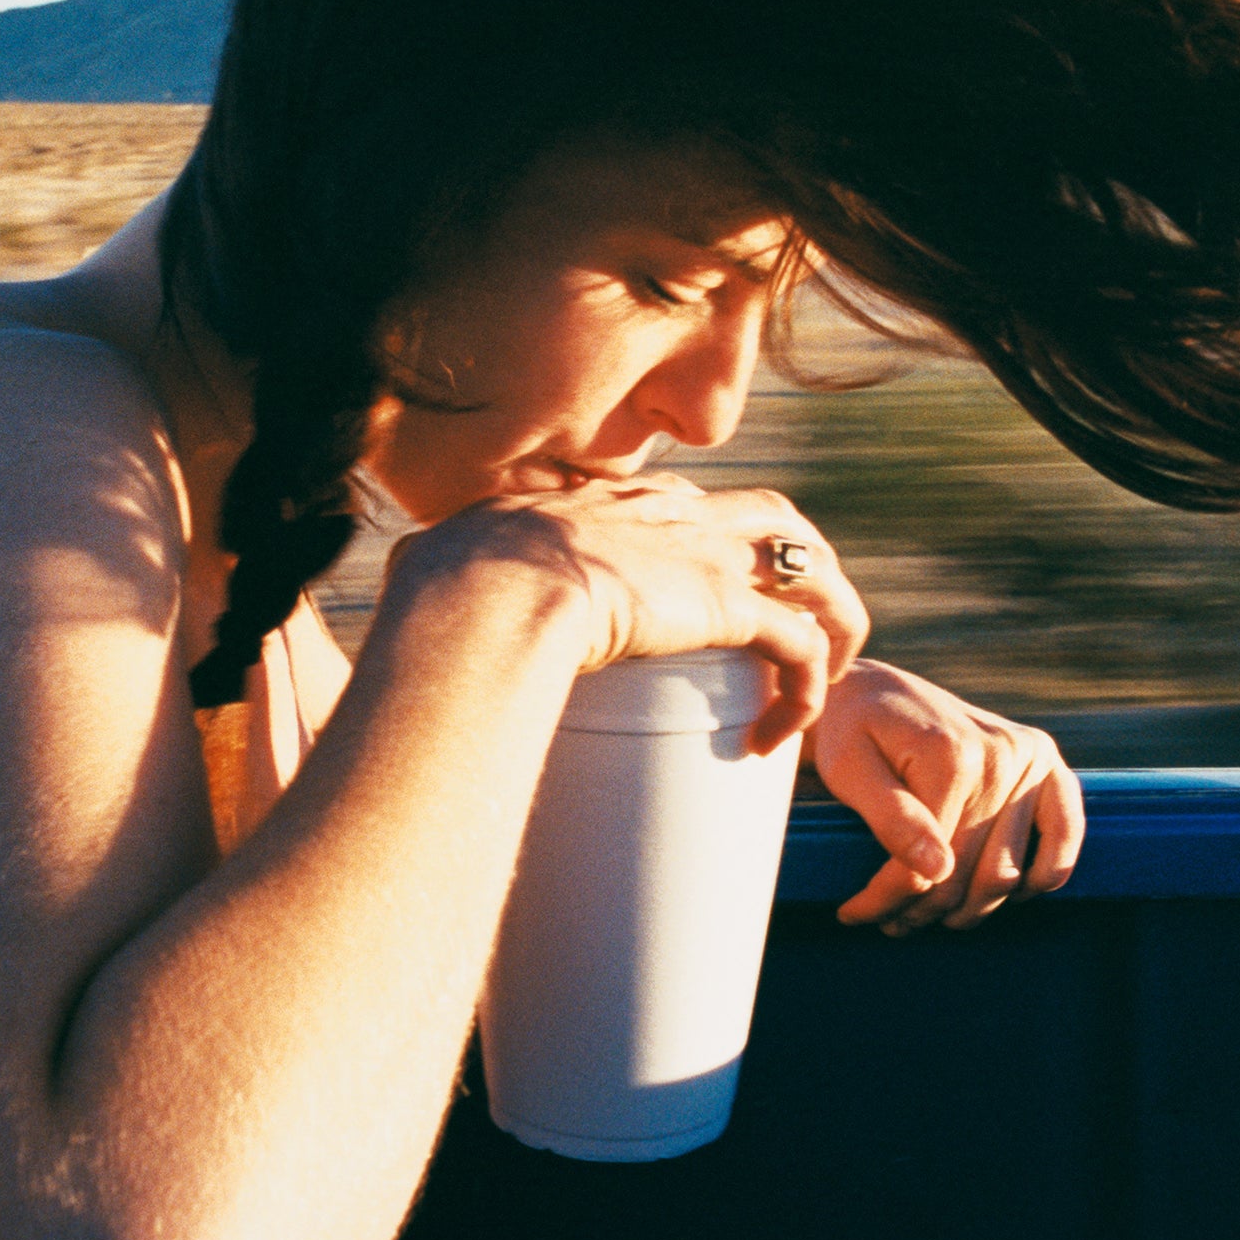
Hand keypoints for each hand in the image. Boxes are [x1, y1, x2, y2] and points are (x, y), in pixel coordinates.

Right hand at [403, 475, 868, 752]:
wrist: (487, 592)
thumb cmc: (450, 584)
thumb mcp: (448, 559)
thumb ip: (444, 567)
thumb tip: (407, 594)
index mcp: (615, 503)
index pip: (692, 507)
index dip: (715, 551)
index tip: (709, 606)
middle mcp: (675, 514)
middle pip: (774, 520)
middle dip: (800, 570)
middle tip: (794, 634)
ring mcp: (707, 553)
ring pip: (813, 568)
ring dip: (832, 620)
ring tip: (821, 682)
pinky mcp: (727, 603)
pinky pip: (801, 644)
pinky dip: (804, 689)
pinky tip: (779, 735)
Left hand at [808, 661, 1083, 931]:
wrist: (869, 690)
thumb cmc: (849, 730)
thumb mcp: (849, 768)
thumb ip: (891, 817)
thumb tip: (938, 869)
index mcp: (952, 755)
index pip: (928, 864)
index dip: (887, 899)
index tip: (851, 914)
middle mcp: (1002, 754)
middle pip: (970, 875)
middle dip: (923, 909)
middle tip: (889, 921)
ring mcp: (1031, 758)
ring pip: (1008, 874)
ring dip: (971, 908)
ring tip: (925, 912)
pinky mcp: (1047, 763)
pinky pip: (1065, 834)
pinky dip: (1044, 874)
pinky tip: (1008, 893)